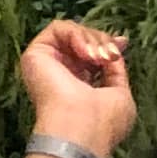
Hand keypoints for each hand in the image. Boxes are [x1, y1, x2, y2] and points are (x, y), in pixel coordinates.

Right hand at [22, 16, 135, 157]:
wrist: (80, 129)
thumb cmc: (103, 121)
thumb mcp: (120, 93)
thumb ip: (117, 70)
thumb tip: (118, 45)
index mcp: (79, 85)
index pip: (91, 54)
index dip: (107, 44)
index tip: (122, 43)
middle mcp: (61, 73)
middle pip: (83, 40)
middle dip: (102, 42)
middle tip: (109, 56)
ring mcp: (47, 64)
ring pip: (72, 32)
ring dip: (92, 40)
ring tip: (98, 58)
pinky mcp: (35, 55)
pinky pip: (58, 28)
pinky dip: (76, 35)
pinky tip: (85, 54)